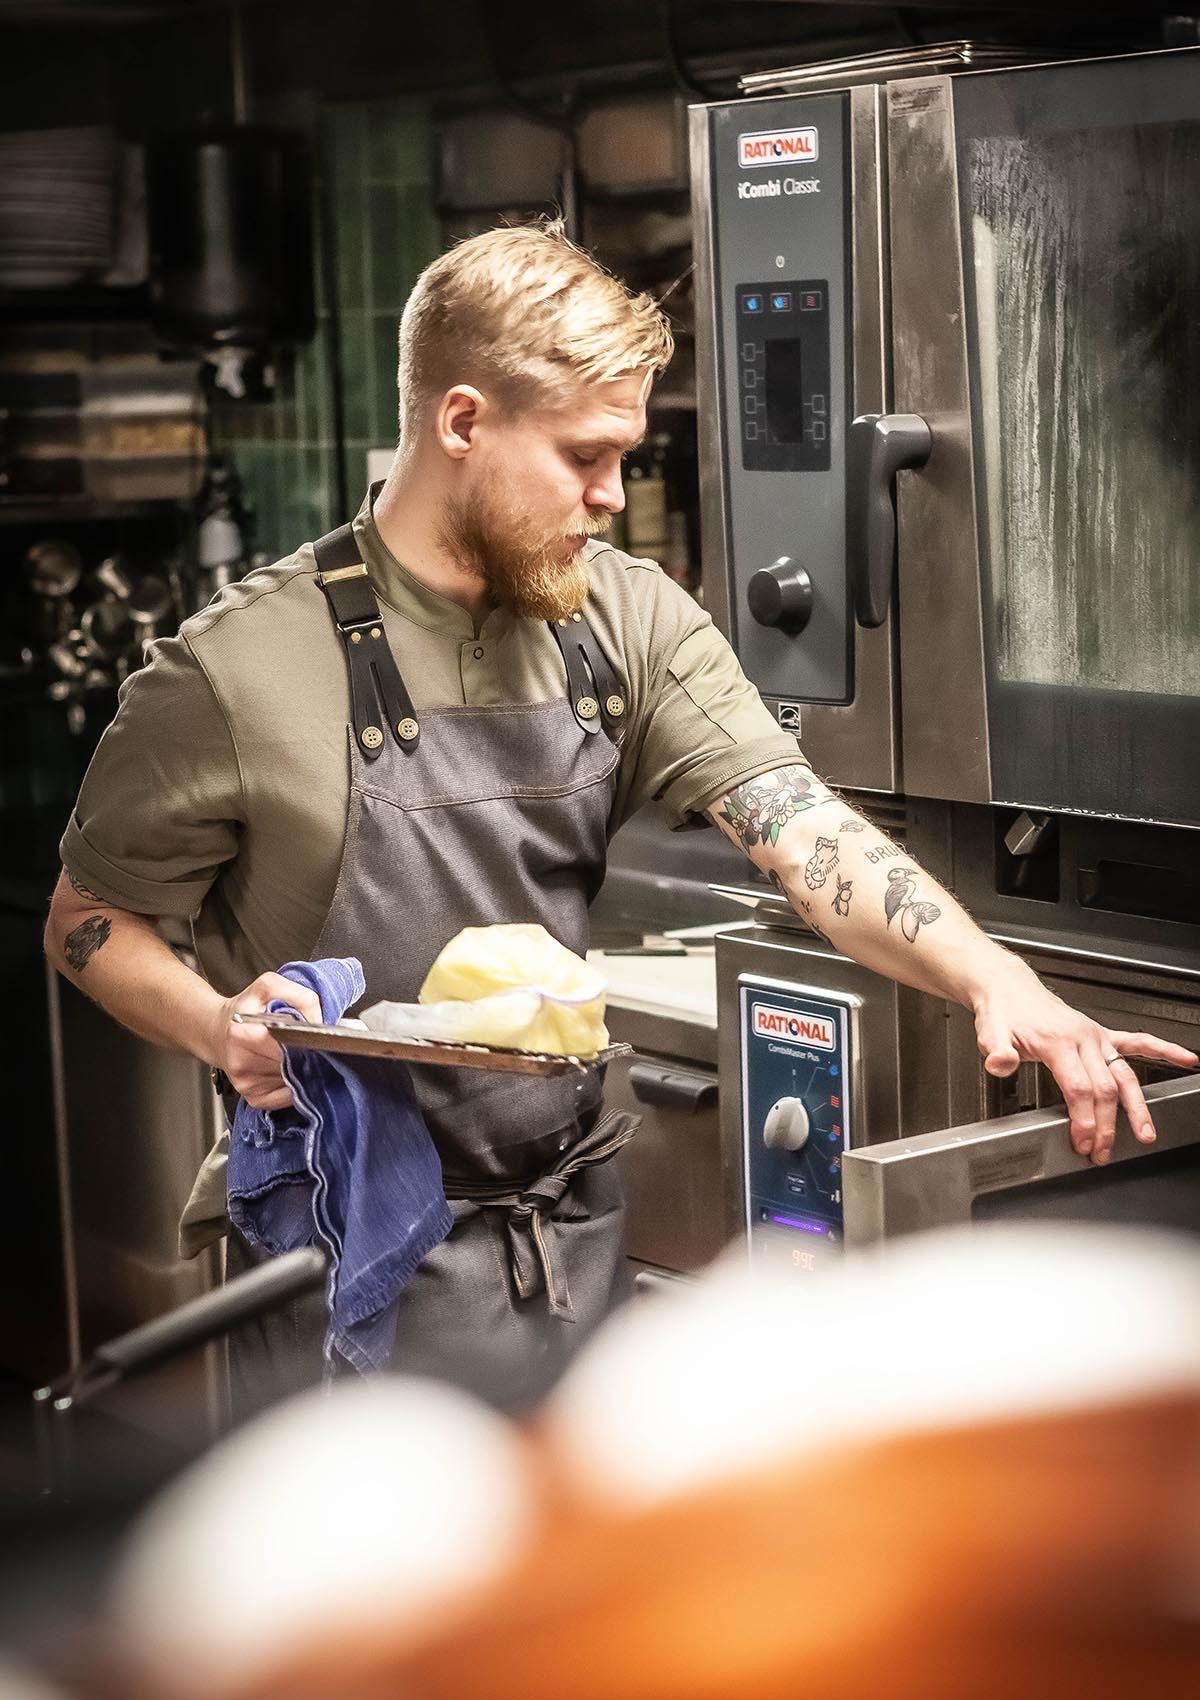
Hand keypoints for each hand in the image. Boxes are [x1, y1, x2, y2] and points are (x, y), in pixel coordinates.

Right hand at [210, 971, 322, 1111]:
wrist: (216, 1031)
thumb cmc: (244, 1009)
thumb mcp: (268, 987)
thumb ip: (299, 995)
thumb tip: (318, 1021)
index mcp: (243, 1034)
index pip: (288, 1045)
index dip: (305, 1040)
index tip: (312, 1036)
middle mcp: (241, 1062)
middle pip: (293, 1066)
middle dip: (305, 1055)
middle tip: (302, 1042)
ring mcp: (246, 1083)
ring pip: (293, 1082)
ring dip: (300, 1069)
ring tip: (289, 1052)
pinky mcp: (253, 1097)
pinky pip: (286, 1097)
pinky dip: (292, 1084)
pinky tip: (284, 1068)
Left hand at [973, 971, 1197, 1164]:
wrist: (1008, 988)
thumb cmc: (1002, 1012)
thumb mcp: (990, 1032)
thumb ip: (996, 1051)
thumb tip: (1001, 1064)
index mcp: (1058, 1041)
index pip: (1078, 1088)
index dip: (1083, 1120)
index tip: (1080, 1142)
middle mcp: (1082, 1037)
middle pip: (1103, 1088)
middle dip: (1105, 1125)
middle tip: (1101, 1152)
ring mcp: (1095, 1036)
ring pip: (1124, 1074)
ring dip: (1137, 1106)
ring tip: (1146, 1133)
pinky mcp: (1101, 1034)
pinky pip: (1138, 1041)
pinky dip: (1164, 1050)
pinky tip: (1186, 1060)